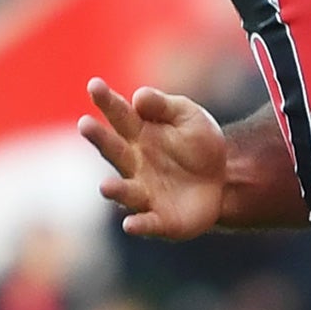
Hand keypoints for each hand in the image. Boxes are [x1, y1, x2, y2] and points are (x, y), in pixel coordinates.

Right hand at [79, 77, 227, 239]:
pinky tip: (131, 225)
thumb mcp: (189, 117)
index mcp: (140, 134)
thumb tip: (139, 96)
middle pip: (114, 150)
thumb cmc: (199, 145)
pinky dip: (139, 225)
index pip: (120, 115)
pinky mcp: (160, 220)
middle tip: (85, 124)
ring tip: (106, 187)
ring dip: (114, 190)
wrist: (225, 181)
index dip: (107, 100)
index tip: (94, 84)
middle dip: (100, 139)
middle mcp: (134, 164)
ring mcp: (144, 192)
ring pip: (125, 192)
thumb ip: (165, 106)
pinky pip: (146, 223)